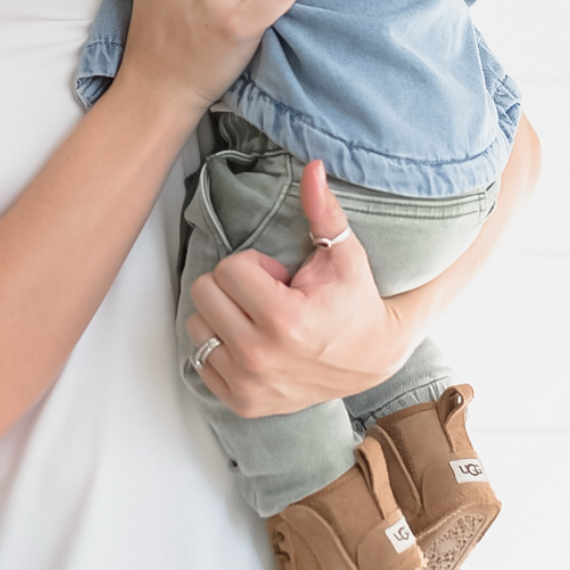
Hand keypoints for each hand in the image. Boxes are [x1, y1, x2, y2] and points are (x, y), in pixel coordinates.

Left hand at [185, 161, 410, 416]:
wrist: (372, 361)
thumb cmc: (355, 304)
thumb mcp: (345, 256)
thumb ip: (323, 211)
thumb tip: (312, 167)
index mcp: (284, 319)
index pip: (227, 269)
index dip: (254, 266)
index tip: (280, 279)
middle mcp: (260, 356)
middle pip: (205, 294)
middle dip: (233, 287)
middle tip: (268, 297)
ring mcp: (249, 384)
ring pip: (197, 326)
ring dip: (223, 317)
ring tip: (261, 321)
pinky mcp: (242, 403)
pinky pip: (200, 361)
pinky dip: (221, 348)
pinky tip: (254, 344)